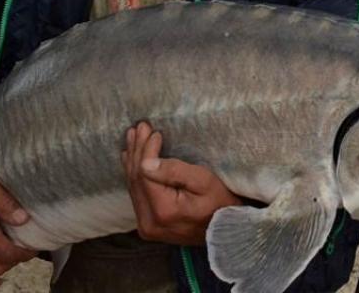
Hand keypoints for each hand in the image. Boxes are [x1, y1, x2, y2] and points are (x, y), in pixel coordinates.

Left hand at [122, 123, 241, 245]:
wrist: (227, 231)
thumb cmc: (220, 202)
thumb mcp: (204, 181)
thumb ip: (174, 171)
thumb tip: (145, 163)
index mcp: (163, 211)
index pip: (145, 173)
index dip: (147, 149)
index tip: (152, 131)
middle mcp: (150, 223)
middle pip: (136, 180)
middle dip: (137, 151)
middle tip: (139, 127)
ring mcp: (147, 227)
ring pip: (134, 187)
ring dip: (134, 160)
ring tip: (133, 137)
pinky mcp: (148, 227)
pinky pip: (138, 196)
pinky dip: (136, 175)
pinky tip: (131, 159)